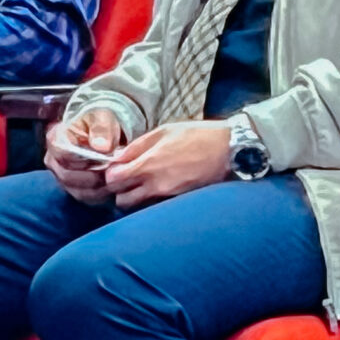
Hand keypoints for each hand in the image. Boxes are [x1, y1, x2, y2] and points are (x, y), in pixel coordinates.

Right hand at [47, 109, 125, 203]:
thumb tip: (102, 146)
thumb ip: (102, 128)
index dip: (85, 158)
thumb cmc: (100, 122)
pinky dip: (103, 194)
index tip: (105, 155)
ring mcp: (62, 177)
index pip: (62, 154)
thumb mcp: (103, 117)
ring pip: (78, 191)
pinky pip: (87, 198)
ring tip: (116, 175)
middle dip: (95, 175)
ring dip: (101, 187)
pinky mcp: (74, 189)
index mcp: (55, 138)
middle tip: (115, 168)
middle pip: (68, 176)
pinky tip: (114, 182)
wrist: (104, 133)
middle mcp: (53, 160)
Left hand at [103, 121, 233, 210]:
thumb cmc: (196, 136)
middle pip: (121, 200)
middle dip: (119, 191)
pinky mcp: (178, 202)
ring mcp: (168, 196)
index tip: (117, 168)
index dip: (111, 175)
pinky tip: (157, 188)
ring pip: (138, 208)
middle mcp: (155, 185)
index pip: (113, 180)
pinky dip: (150, 202)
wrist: (228, 150)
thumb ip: (137, 146)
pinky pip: (155, 207)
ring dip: (134, 199)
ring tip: (141, 185)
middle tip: (126, 180)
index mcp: (148, 164)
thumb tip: (118, 158)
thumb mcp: (163, 131)